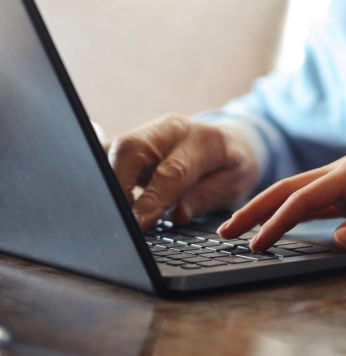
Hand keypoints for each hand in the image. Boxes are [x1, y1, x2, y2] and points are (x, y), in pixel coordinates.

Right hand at [106, 114, 260, 229]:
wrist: (229, 142)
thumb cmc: (231, 165)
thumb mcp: (235, 183)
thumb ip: (207, 197)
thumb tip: (178, 214)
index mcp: (203, 139)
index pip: (172, 170)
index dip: (152, 199)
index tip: (138, 225)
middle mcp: (170, 130)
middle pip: (131, 149)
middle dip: (117, 185)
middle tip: (116, 219)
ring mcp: (147, 133)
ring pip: (112, 150)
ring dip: (104, 182)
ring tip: (107, 213)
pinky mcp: (130, 143)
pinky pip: (106, 155)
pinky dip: (101, 178)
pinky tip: (103, 200)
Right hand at [219, 154, 345, 250]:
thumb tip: (338, 240)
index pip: (304, 198)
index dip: (278, 221)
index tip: (256, 244)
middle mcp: (343, 171)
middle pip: (289, 188)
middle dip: (256, 209)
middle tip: (225, 232)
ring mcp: (344, 180)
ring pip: (297, 193)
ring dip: (267, 210)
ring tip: (240, 229)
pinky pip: (312, 202)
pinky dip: (289, 212)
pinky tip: (276, 224)